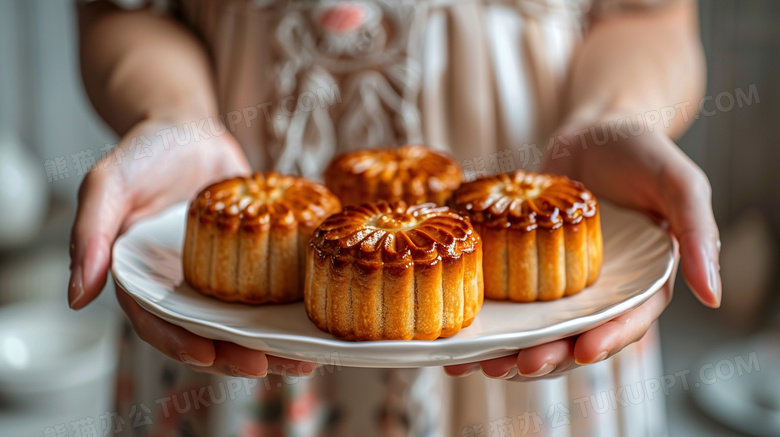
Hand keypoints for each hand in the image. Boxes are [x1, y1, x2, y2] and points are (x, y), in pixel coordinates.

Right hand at [68, 115, 317, 377]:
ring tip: (299, 362)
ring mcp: (219, 277)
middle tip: (263, 366)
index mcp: (143, 280)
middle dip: (233, 356)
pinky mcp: (252, 261)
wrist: (189, 131)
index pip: (158, 323)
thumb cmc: (143, 154)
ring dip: (269, 346)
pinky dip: (288, 311)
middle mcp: (182, 287)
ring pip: (243, 323)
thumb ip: (89, 234)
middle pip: (207, 334)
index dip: (179, 344)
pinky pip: (271, 291)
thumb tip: (76, 296)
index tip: (206, 355)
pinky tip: (313, 323)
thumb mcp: (107, 184)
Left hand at [445, 114, 719, 380]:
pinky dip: (491, 323)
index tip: (583, 351)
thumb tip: (714, 294)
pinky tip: (463, 339)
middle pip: (576, 336)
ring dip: (513, 351)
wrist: (594, 130)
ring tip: (484, 365)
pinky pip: (511, 302)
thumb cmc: (642, 152)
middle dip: (550, 355)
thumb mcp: (679, 183)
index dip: (608, 340)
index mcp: (643, 282)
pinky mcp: (529, 268)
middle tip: (520, 364)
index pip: (628, 322)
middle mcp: (601, 292)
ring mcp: (562, 284)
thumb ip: (698, 233)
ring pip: (539, 329)